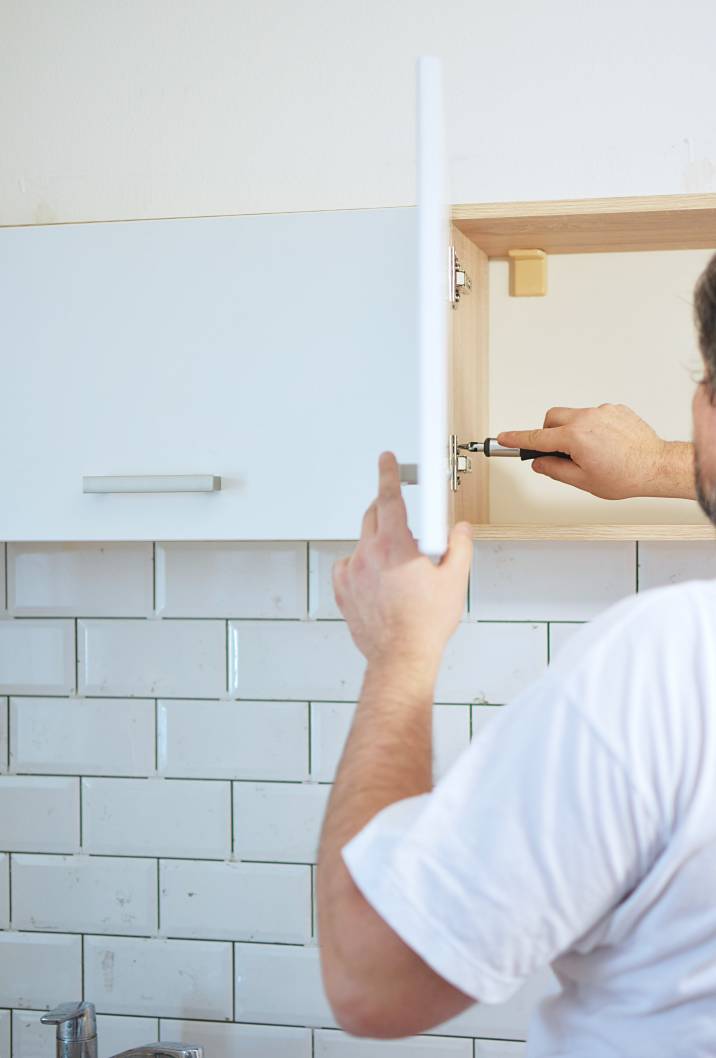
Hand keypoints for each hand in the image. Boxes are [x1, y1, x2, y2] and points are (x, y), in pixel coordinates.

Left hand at [332, 452, 472, 671]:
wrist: (401, 657)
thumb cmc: (425, 625)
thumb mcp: (454, 581)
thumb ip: (459, 547)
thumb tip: (460, 530)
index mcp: (395, 546)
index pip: (390, 497)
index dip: (388, 473)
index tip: (386, 460)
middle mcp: (368, 554)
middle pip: (373, 515)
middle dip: (388, 509)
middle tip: (404, 520)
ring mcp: (351, 572)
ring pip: (362, 541)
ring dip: (378, 543)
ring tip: (398, 564)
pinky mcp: (342, 590)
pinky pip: (348, 565)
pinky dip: (361, 565)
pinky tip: (378, 579)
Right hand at [497, 403, 677, 499]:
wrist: (656, 466)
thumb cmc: (626, 475)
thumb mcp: (583, 481)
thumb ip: (555, 470)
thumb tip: (540, 463)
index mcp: (575, 437)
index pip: (537, 437)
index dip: (517, 439)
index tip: (504, 438)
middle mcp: (587, 418)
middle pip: (552, 418)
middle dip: (548, 433)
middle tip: (556, 452)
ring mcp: (603, 411)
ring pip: (574, 416)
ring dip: (572, 431)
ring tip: (590, 452)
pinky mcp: (616, 410)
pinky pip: (594, 415)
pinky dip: (591, 428)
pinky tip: (605, 445)